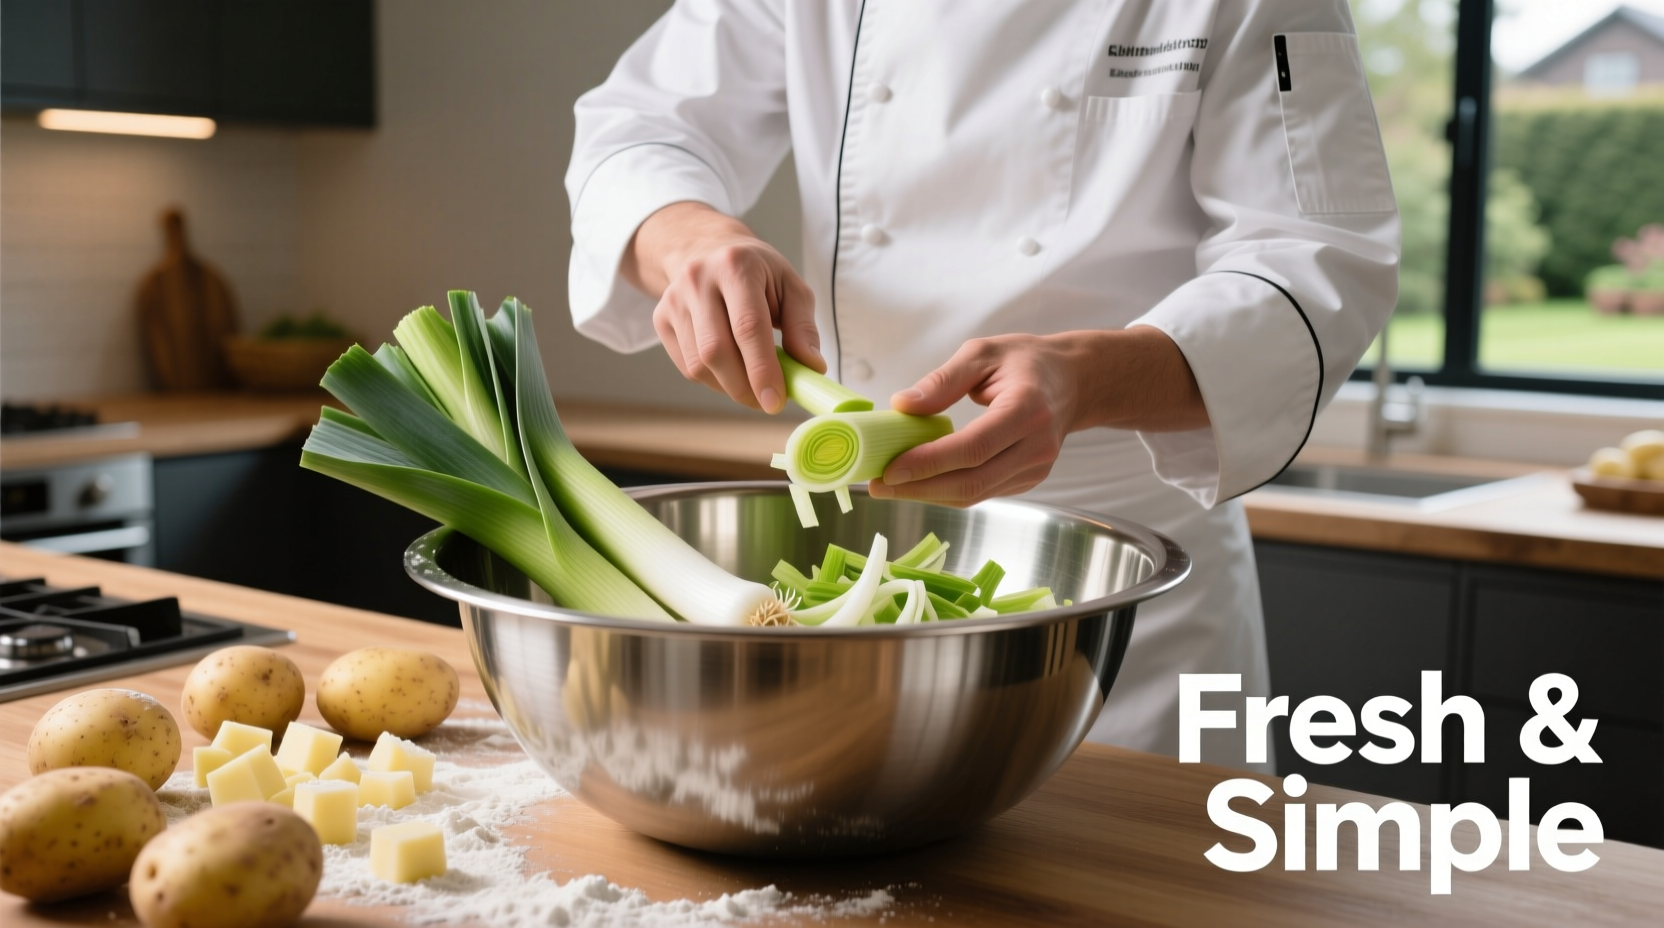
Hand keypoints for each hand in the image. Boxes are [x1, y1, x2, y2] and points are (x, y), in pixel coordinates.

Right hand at [622, 201, 819, 412]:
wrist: (709, 251)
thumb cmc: (758, 274)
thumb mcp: (791, 287)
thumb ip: (803, 326)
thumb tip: (812, 367)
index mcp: (736, 265)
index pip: (747, 326)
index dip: (762, 369)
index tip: (776, 401)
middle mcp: (698, 279)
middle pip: (716, 350)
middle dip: (744, 387)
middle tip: (767, 401)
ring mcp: (674, 299)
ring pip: (699, 365)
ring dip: (729, 387)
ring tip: (751, 382)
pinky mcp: (660, 318)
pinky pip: (687, 367)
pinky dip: (713, 380)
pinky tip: (729, 369)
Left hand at [869, 328, 1208, 505]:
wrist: (1073, 381)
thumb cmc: (1025, 362)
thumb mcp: (982, 353)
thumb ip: (942, 381)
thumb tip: (902, 405)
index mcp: (1027, 409)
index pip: (973, 448)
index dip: (929, 463)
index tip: (890, 469)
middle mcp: (1037, 446)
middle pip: (971, 481)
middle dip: (919, 488)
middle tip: (877, 485)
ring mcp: (1036, 468)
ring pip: (974, 494)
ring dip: (928, 494)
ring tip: (890, 486)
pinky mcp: (1029, 480)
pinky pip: (982, 492)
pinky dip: (947, 490)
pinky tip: (920, 482)